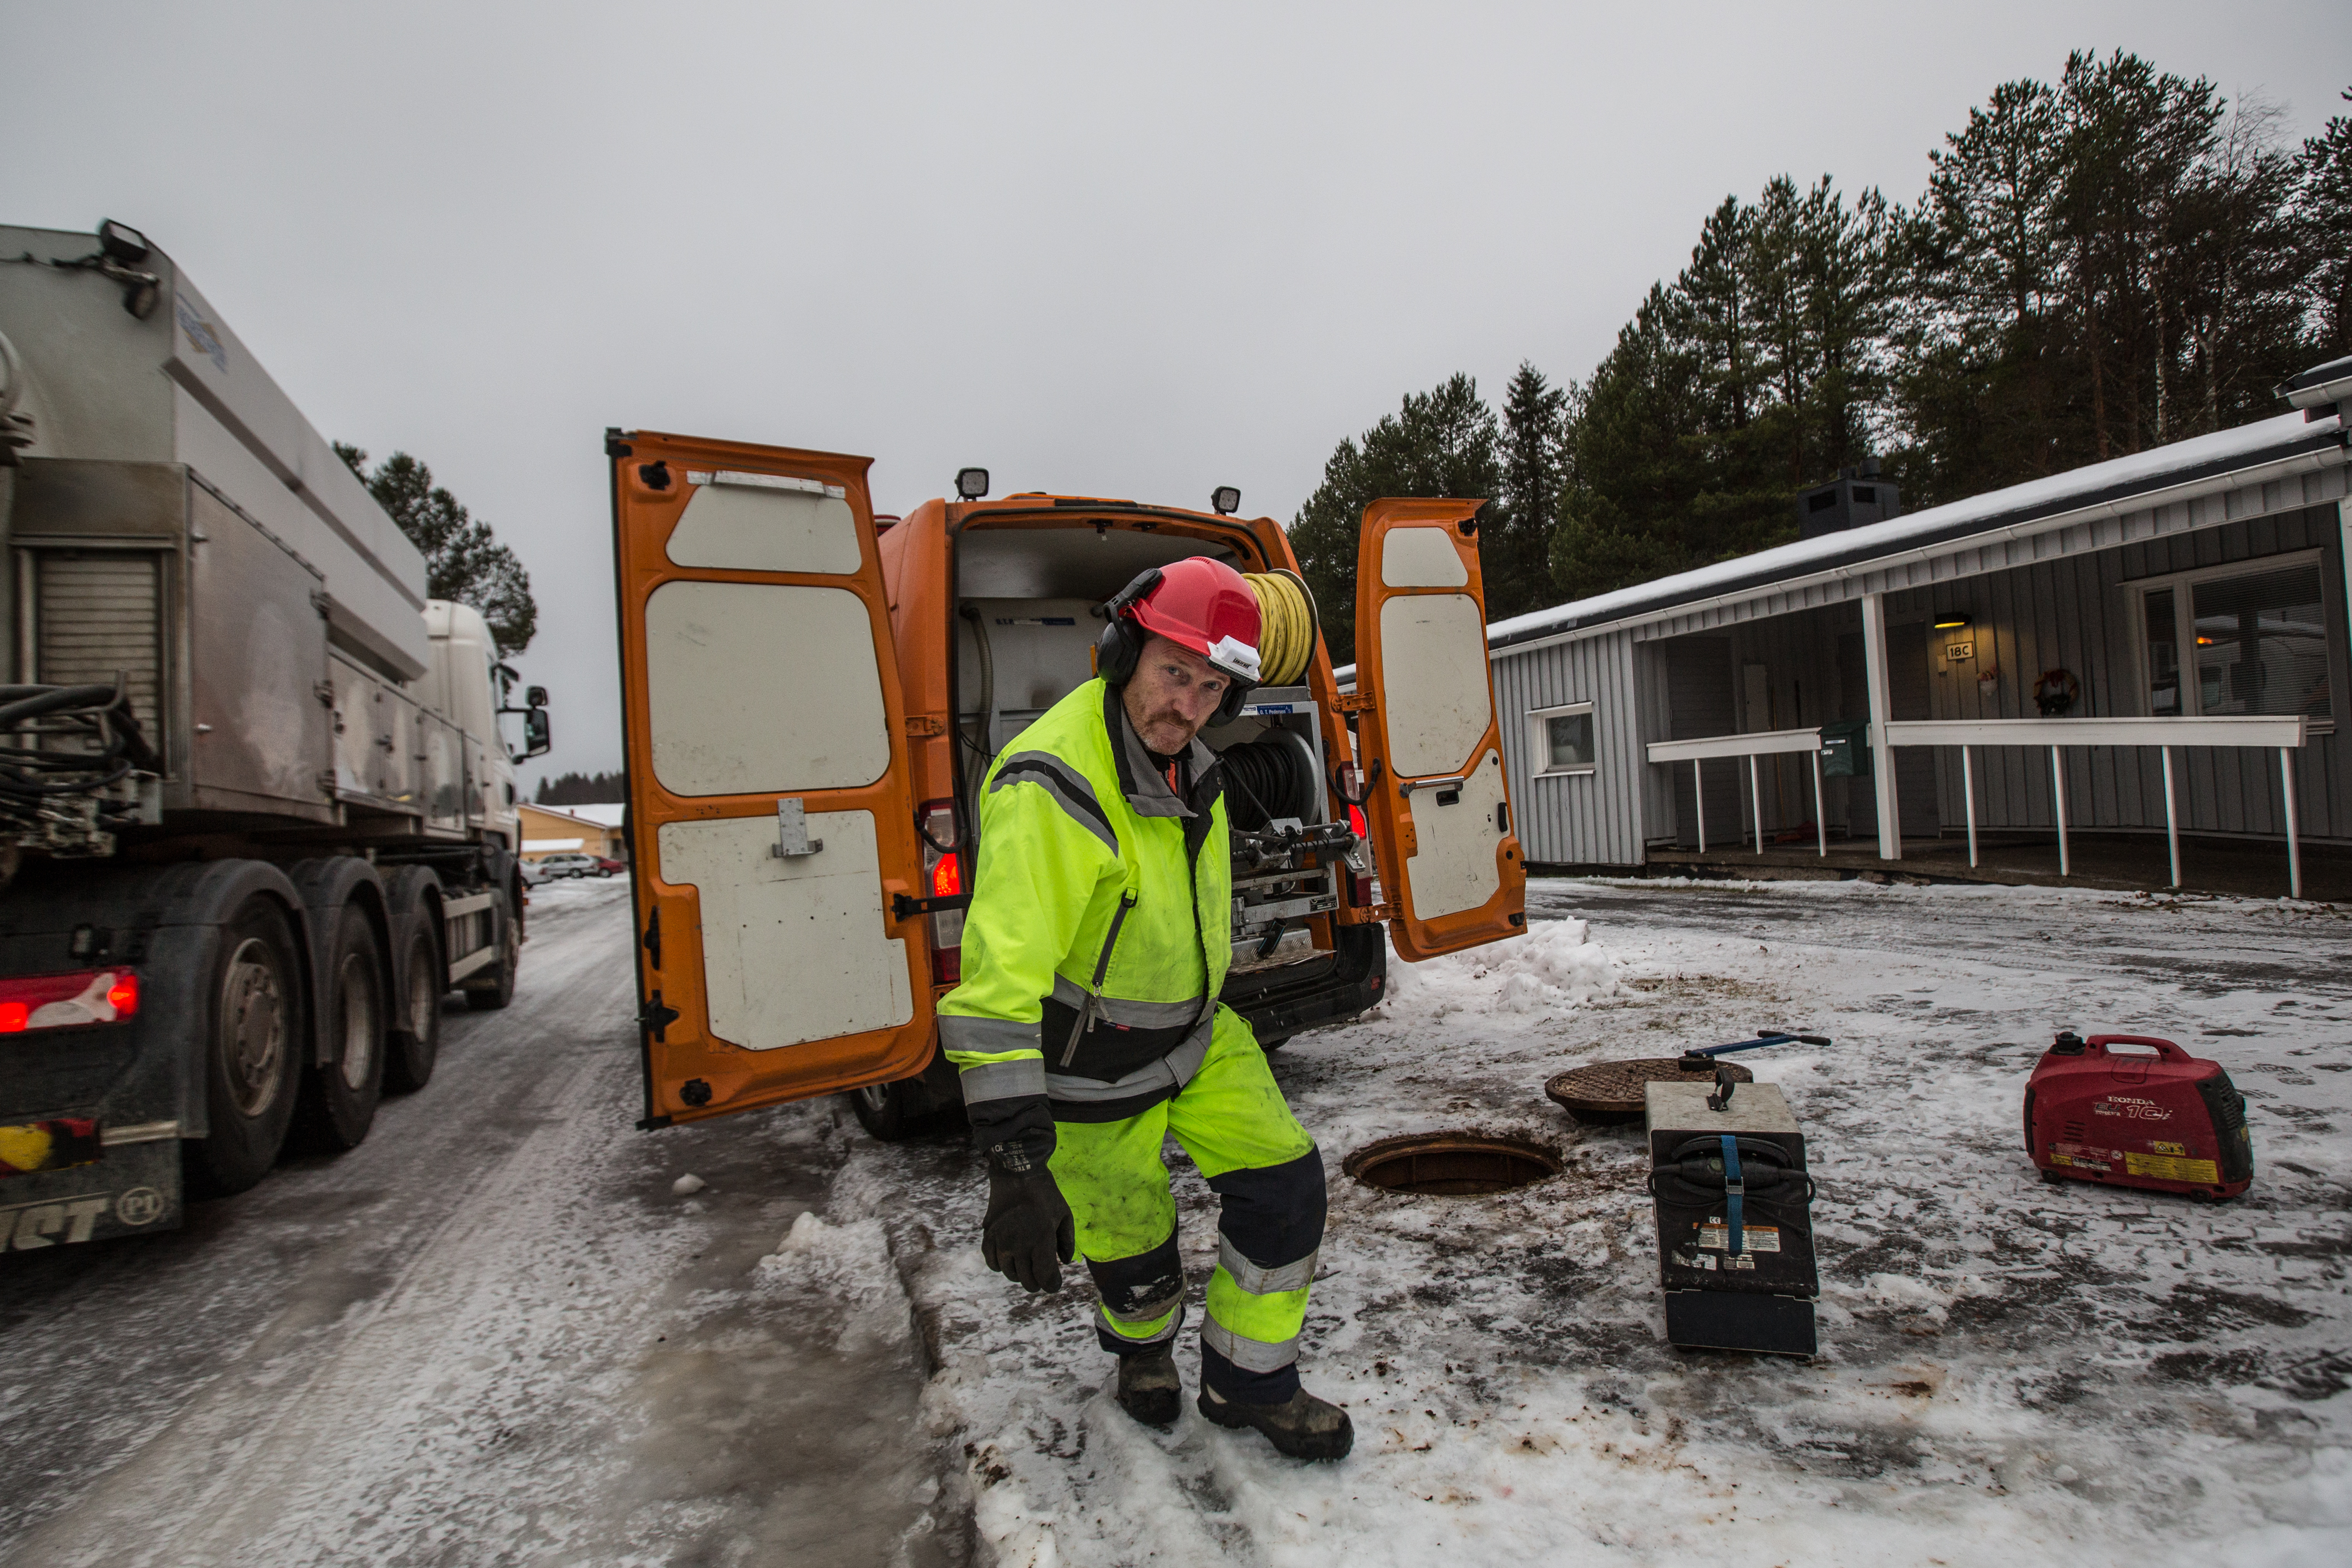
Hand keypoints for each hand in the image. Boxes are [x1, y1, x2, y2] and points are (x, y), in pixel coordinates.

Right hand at [982, 1164, 1074, 1291]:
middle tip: (1042, 1277)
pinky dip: (1001, 1266)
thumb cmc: (1046, 1194)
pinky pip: (992, 1263)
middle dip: (1038, 1283)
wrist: (1017, 1172)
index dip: (1053, 1285)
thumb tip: (1065, 1263)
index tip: (1055, 1283)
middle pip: (1028, 1281)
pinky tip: (1010, 1259)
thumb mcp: (1065, 1215)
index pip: (1046, 1278)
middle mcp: (1020, 1244)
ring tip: (1027, 1266)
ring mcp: (1002, 1241)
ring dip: (1020, 1275)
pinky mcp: (989, 1236)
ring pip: (1010, 1274)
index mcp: (1042, 1240)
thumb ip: (1067, 1242)